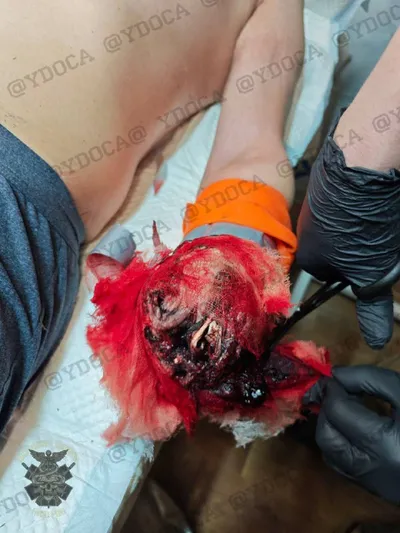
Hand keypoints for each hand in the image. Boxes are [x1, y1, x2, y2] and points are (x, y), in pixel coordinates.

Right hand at [296, 124, 399, 347]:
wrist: (362, 162)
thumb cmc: (362, 224)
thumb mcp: (373, 272)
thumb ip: (372, 306)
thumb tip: (375, 343)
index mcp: (307, 257)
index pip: (331, 275)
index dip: (356, 271)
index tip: (373, 261)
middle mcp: (303, 231)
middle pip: (337, 249)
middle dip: (359, 247)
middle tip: (381, 239)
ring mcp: (314, 203)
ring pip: (342, 224)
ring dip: (362, 225)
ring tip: (381, 218)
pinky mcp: (328, 180)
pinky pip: (345, 201)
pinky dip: (360, 203)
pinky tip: (375, 197)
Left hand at [305, 365, 399, 503]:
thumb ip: (369, 379)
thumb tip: (336, 375)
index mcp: (384, 442)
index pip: (338, 411)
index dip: (332, 390)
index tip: (335, 377)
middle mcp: (372, 468)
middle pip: (327, 435)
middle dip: (326, 409)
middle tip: (338, 392)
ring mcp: (372, 482)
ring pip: (329, 453)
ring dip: (329, 427)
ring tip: (344, 409)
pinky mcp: (375, 488)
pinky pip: (341, 466)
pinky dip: (337, 445)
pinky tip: (351, 430)